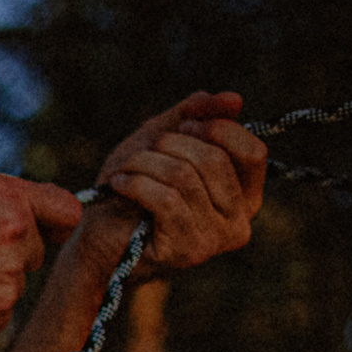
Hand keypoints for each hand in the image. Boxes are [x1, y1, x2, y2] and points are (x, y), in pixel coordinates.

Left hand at [84, 91, 266, 274]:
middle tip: (146, 149)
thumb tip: (234, 99)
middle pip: (215, 161)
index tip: (184, 125)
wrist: (98, 236)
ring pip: (185, 178)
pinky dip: (137, 184)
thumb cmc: (135, 187)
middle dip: (173, 144)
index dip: (219, 130)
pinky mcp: (186, 251)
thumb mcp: (165, 139)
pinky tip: (120, 183)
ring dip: (146, 164)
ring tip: (126, 169)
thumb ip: (198, 115)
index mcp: (245, 195)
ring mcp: (215, 240)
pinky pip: (167, 200)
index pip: (253, 153)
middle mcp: (239, 222)